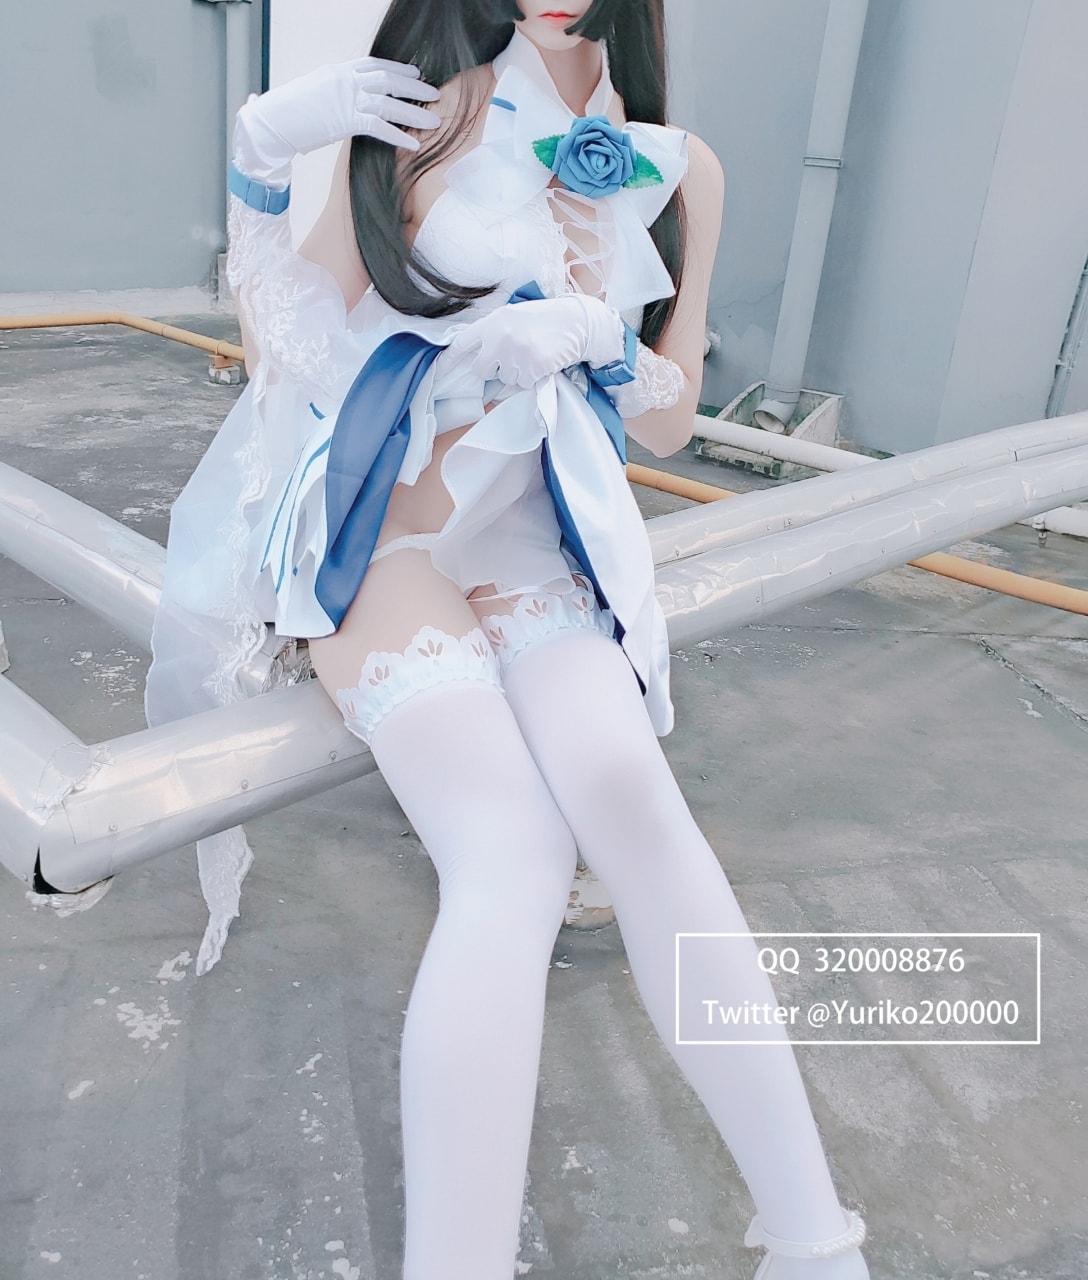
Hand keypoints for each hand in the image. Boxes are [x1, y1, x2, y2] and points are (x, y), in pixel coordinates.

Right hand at [233, 56, 440, 184]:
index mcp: (338, 70)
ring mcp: (346, 98)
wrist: (272, 121)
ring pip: (389, 102)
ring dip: (414, 113)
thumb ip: (333, 92)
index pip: (375, 65)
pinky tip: (414, 144)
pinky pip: (379, 127)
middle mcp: (345, 80)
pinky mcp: (346, 120)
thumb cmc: (288, 111)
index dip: (397, 68)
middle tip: (435, 94)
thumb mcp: (314, 92)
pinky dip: (398, 136)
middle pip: (388, 79)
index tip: (415, 72)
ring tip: (434, 121)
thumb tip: (341, 101)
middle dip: (414, 87)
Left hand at [447, 295, 625, 389]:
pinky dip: (533, 377)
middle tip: (513, 357)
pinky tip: (542, 361)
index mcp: (492, 322)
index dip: (450, 359)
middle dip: (494, 369)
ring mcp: (515, 354)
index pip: (462, 343)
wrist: (576, 321)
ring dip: (518, 373)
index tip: (440, 370)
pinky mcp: (532, 367)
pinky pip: (524, 383)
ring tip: (533, 354)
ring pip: (506, 380)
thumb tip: (477, 357)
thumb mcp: (513, 317)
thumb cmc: (544, 320)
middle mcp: (500, 338)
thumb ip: (494, 333)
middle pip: (482, 370)